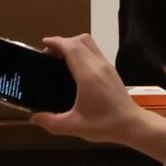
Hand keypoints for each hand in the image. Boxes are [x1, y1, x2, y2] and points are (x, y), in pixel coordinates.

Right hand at [30, 35, 165, 156]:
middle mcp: (98, 65)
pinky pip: (94, 50)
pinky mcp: (111, 69)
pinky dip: (82, 50)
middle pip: (80, 40)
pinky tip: (75, 67)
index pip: (71, 47)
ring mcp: (106, 65)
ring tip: (60, 58)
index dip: (56, 42)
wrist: (132, 124)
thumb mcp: (75, 126)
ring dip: (73, 44)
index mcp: (88, 75)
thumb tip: (33, 118)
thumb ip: (52, 122)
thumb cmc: (104, 124)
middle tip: (49, 54)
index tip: (43, 44)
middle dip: (62, 42)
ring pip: (89, 42)